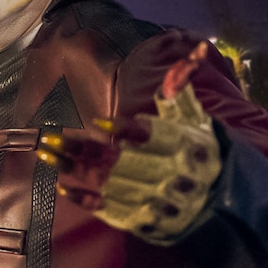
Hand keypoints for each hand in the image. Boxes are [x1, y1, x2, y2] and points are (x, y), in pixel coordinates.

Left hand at [38, 41, 221, 243]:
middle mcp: (159, 173)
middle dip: (78, 150)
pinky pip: (107, 208)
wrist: (222, 202)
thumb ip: (185, 91)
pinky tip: (62, 187)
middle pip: (112, 160)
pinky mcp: (140, 216)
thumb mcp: (200, 122)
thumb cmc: (206, 156)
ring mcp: (147, 197)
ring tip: (44, 154)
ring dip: (71, 169)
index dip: (124, 131)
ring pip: (102, 181)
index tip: (99, 123)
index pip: (150, 137)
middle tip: (49, 138)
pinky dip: (85, 199)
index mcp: (176, 148)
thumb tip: (195, 51)